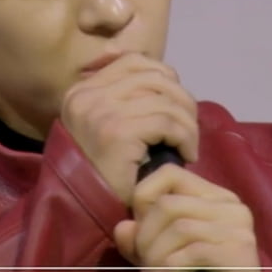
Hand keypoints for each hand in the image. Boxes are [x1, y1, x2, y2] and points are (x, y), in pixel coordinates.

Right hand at [60, 54, 198, 204]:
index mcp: (82, 90)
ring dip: (188, 122)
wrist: (85, 211)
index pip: (133, 61)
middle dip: (181, 99)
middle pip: (154, 76)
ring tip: (189, 143)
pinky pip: (167, 122)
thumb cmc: (100, 173)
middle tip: (189, 125)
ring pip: (166, 99)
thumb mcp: (104, 127)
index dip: (164, 76)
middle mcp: (88, 95)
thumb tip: (162, 75)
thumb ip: (123, 99)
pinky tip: (188, 154)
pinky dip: (186, 137)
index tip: (175, 102)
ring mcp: (101, 111)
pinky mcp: (118, 132)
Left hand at [112, 164, 262, 271]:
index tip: (138, 228)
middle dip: (145, 236)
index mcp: (213, 196)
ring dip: (155, 256)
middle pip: (169, 203)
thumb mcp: (161, 255)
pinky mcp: (240, 253)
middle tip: (143, 262)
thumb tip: (123, 228)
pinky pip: (192, 252)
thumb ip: (139, 238)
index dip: (143, 196)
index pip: (170, 172)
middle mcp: (230, 205)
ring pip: (178, 227)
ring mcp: (238, 228)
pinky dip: (169, 269)